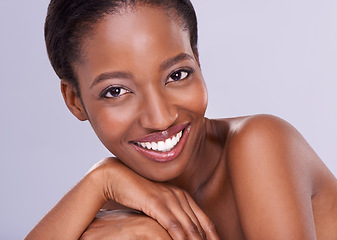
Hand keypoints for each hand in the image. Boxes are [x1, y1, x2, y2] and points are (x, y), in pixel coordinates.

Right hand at [91, 157, 219, 239]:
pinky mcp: (156, 203)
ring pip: (189, 227)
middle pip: (200, 226)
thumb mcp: (159, 204)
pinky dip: (180, 238)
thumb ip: (170, 215)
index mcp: (183, 196)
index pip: (205, 221)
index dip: (213, 236)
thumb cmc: (138, 193)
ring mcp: (168, 198)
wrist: (118, 176)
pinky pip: (173, 225)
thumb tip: (178, 231)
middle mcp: (179, 196)